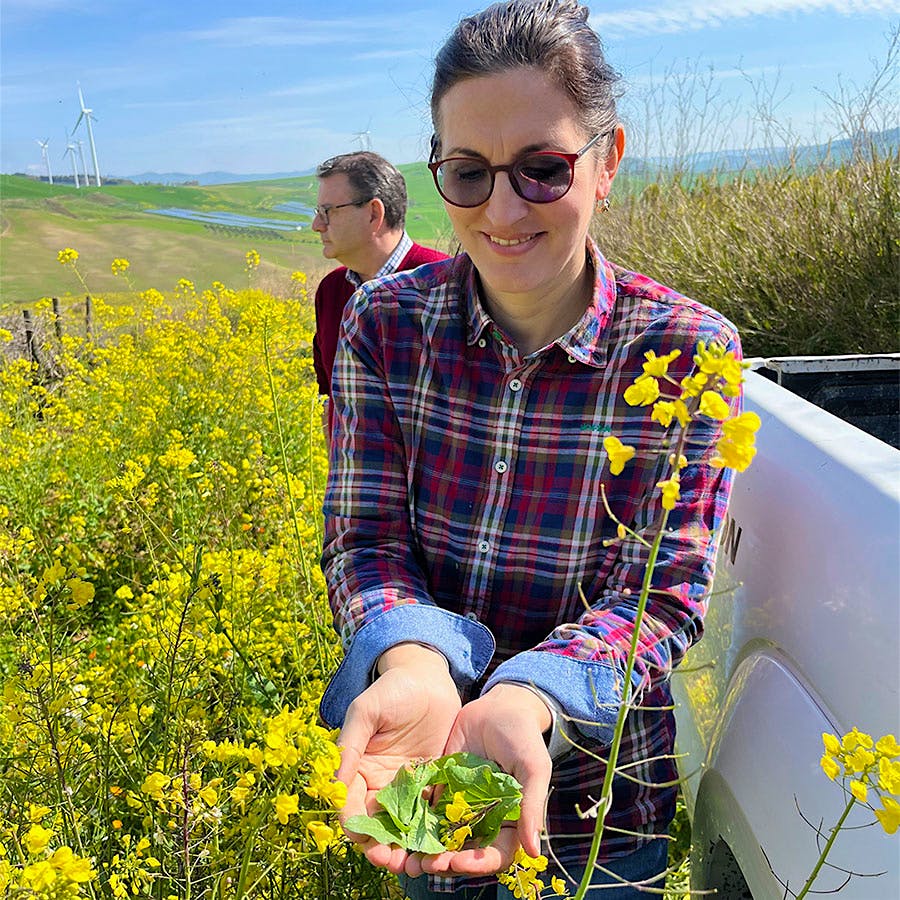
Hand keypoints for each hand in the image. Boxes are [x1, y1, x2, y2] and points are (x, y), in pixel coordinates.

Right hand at [336, 643, 460, 873]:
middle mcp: (380, 784)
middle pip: (376, 826)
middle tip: (395, 862)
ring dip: (407, 847)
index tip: (365, 842)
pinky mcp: (433, 784)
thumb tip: (332, 783)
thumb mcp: (367, 711)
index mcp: (358, 769)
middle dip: (382, 847)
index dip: (354, 828)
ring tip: (419, 863)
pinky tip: (442, 845)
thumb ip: (350, 744)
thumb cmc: (393, 689)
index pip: (349, 807)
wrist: (429, 679)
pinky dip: (434, 831)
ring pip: (403, 826)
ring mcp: (407, 787)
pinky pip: (431, 813)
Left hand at [408, 682, 552, 877]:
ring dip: (427, 851)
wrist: (498, 707)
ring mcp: (460, 805)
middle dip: (446, 862)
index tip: (459, 862)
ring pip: (442, 837)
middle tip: (427, 866)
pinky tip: (400, 829)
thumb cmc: (522, 737)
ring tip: (410, 860)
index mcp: (508, 821)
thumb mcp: (532, 768)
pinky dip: (415, 823)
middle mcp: (483, 818)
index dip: (478, 864)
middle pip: (464, 851)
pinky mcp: (441, 788)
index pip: (494, 854)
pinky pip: (427, 810)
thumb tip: (534, 853)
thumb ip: (531, 806)